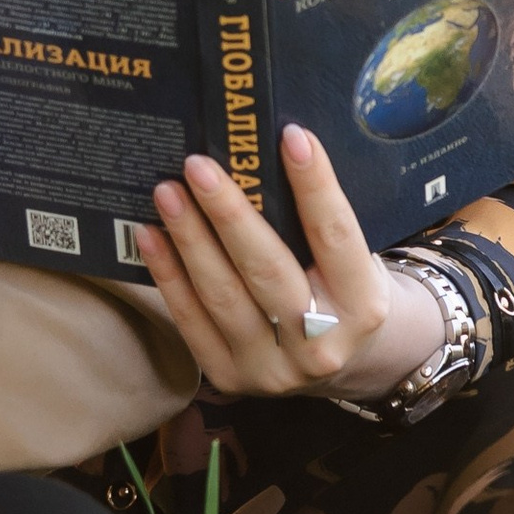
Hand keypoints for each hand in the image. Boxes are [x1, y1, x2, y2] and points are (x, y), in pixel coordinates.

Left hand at [131, 127, 443, 407]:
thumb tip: (258, 155)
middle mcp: (320, 345)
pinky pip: (192, 322)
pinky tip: (150, 236)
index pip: (335, 236)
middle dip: (229, 213)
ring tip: (167, 193)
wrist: (341, 364)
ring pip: (223, 297)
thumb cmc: (340, 292)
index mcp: (362, 306)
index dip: (315, 186)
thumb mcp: (350, 262)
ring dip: (190, 240)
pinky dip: (169, 276)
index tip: (291, 136)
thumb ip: (313, 224)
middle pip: (268, 270)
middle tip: (198, 165)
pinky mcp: (232, 377)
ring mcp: (273, 369)